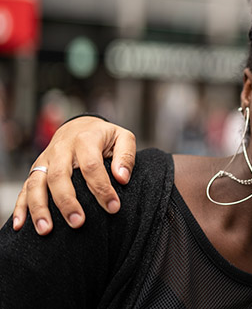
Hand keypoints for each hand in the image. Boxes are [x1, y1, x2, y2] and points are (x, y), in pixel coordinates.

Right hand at [13, 116, 136, 234]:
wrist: (80, 126)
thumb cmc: (104, 136)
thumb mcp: (123, 137)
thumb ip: (126, 156)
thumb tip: (122, 178)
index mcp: (84, 140)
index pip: (91, 166)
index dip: (102, 188)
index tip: (113, 207)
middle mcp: (61, 150)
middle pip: (58, 176)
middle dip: (67, 201)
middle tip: (78, 222)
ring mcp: (45, 160)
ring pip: (36, 184)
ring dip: (39, 208)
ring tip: (46, 230)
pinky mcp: (36, 170)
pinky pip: (24, 189)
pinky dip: (21, 207)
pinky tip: (21, 226)